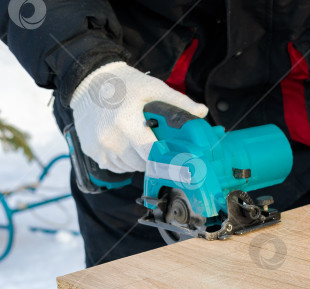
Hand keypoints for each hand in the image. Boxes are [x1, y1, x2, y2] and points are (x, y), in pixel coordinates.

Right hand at [69, 61, 207, 172]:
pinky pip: (115, 166)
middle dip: (152, 157)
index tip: (175, 157)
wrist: (88, 80)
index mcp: (127, 124)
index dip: (165, 158)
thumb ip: (179, 102)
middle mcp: (111, 139)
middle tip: (155, 142)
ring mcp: (99, 147)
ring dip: (137, 159)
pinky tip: (125, 143)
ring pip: (129, 167)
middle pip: (142, 164)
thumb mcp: (154, 88)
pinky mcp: (91, 152)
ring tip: (138, 140)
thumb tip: (202, 112)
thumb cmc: (125, 84)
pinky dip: (123, 160)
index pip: (152, 155)